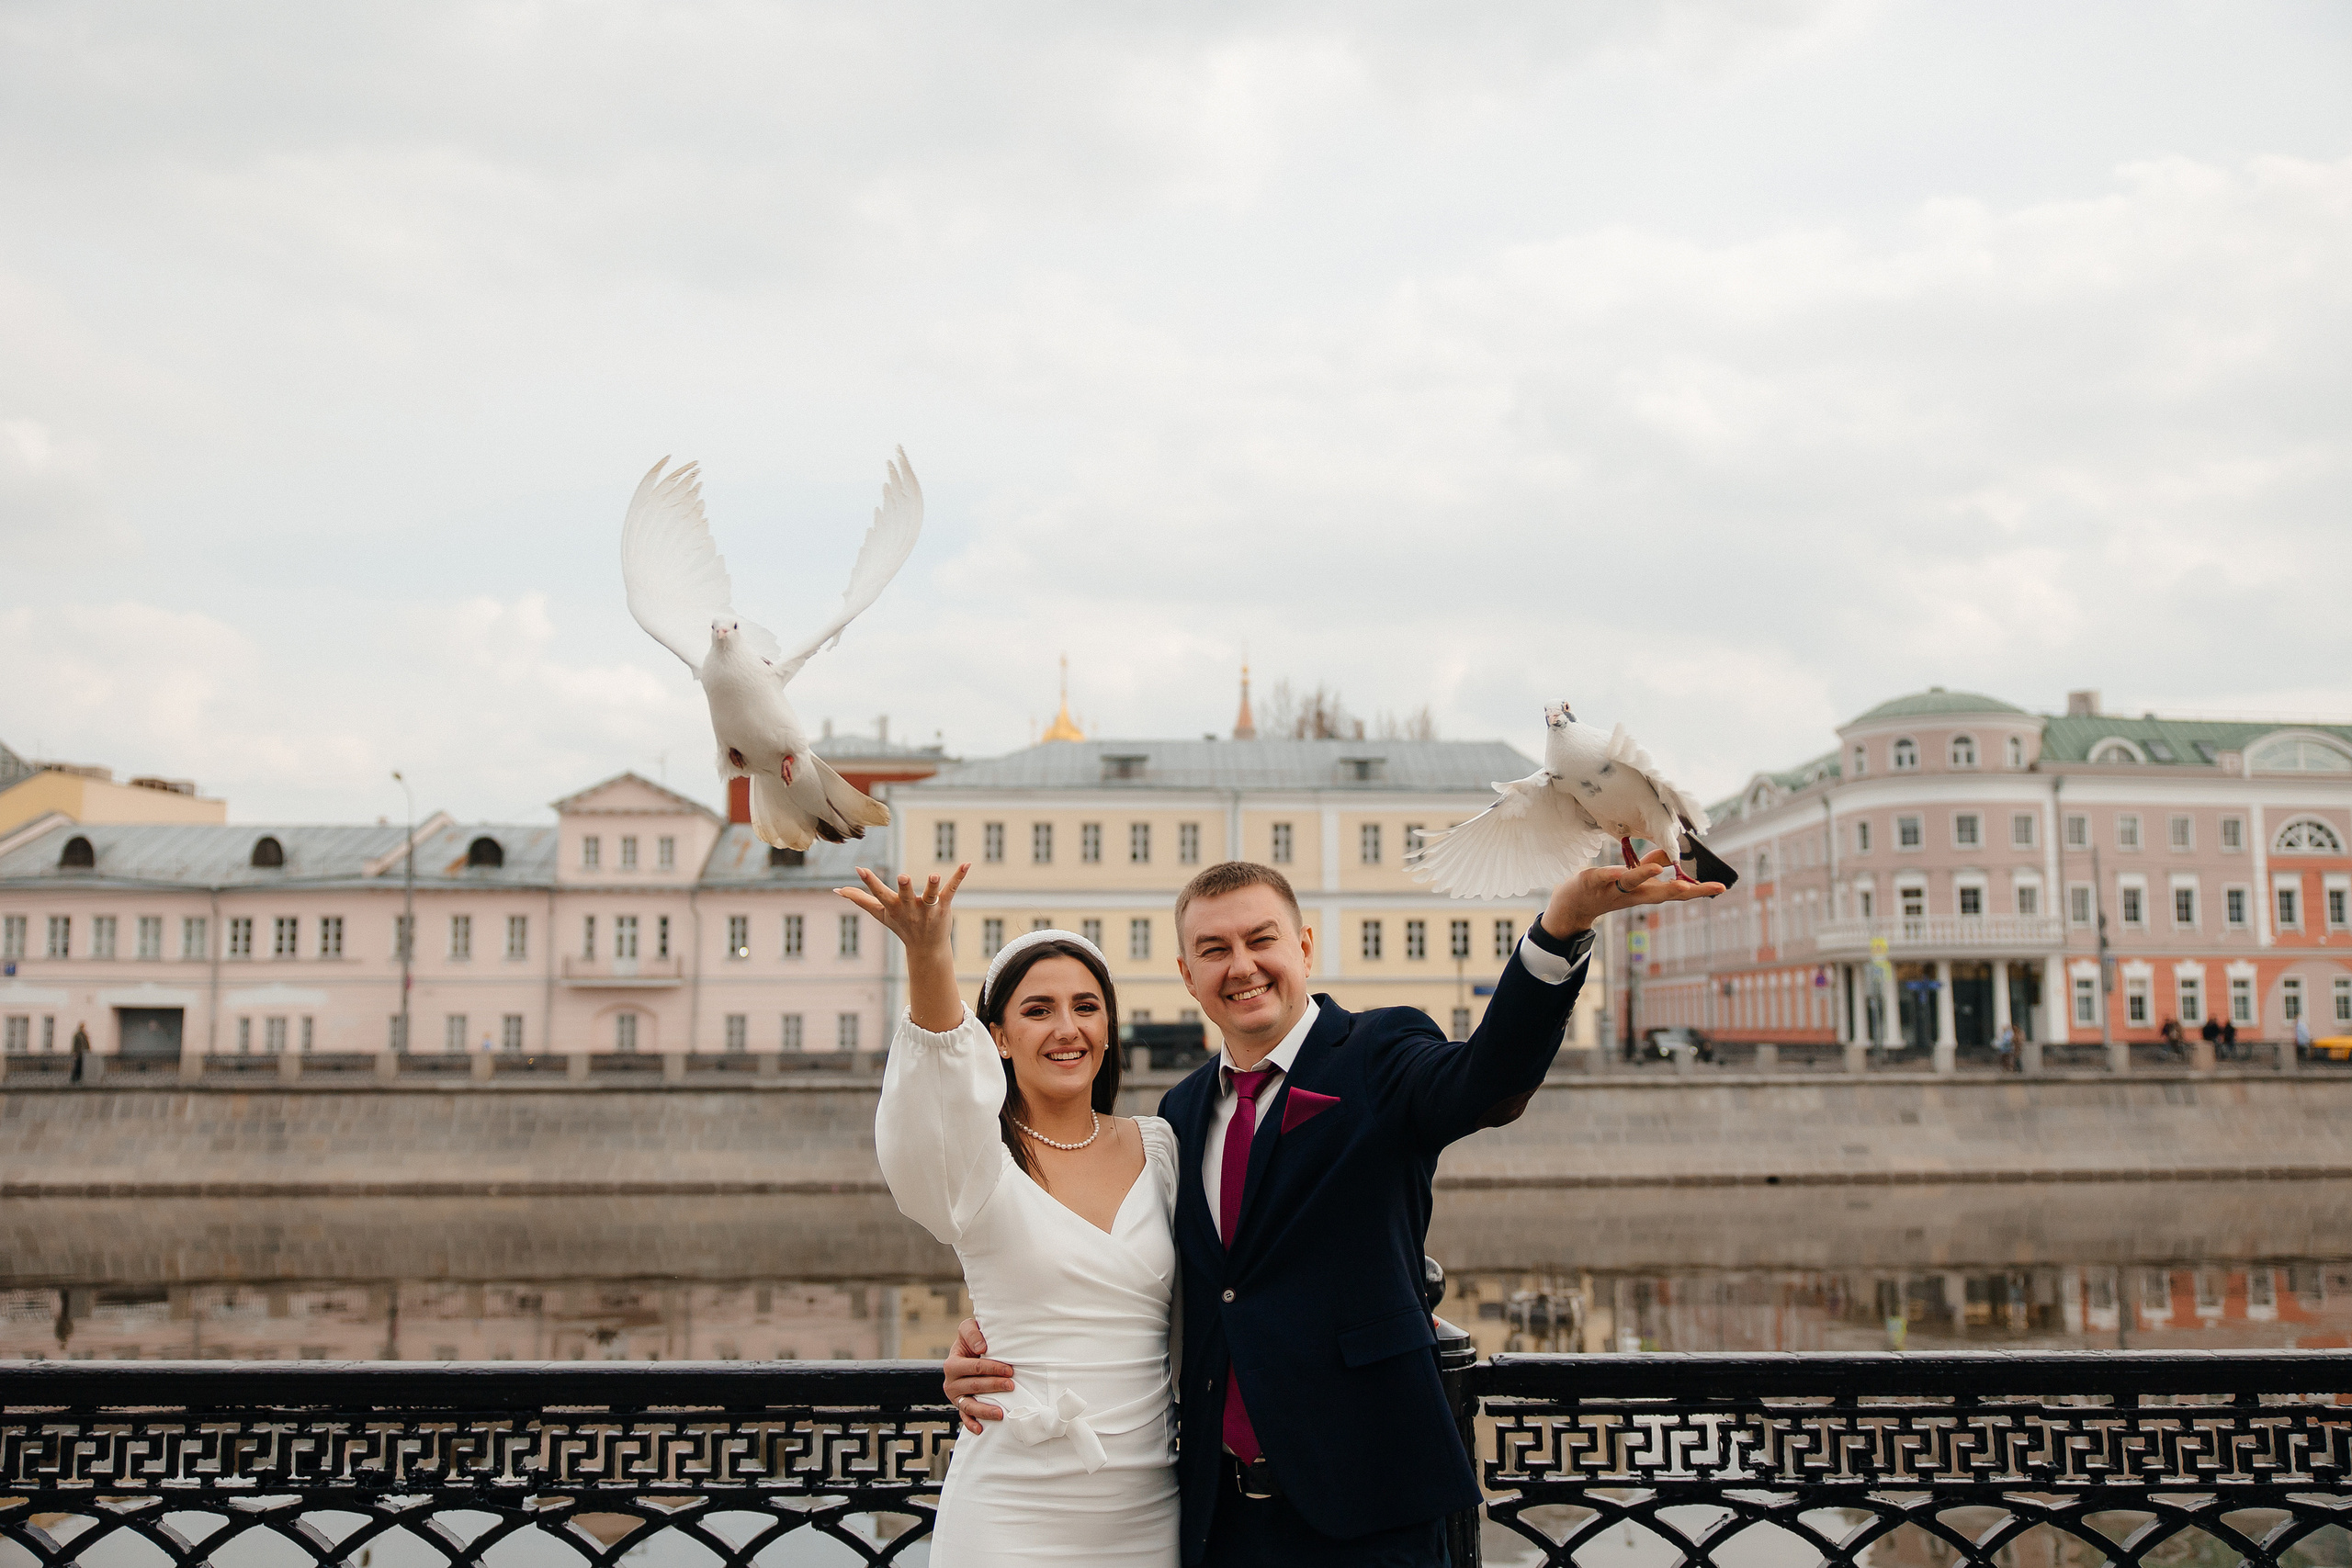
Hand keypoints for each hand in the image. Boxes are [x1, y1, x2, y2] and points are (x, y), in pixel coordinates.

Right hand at [837, 864, 968, 955]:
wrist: (926, 948)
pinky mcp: (944, 906)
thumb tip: (836, 890)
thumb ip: (859, 900)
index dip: (870, 882)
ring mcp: (928, 908)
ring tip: (934, 875)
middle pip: (906, 896)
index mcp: (893, 907)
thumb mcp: (879, 914)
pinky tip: (966, 864)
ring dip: (933, 885)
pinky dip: (958, 877)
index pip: (879, 893)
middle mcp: (910, 908)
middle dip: (905, 887)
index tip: (860, 869)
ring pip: (931, 895)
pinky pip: (951, 890)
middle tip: (903, 877)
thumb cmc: (901, 926)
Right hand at [941, 1316, 1013, 1434]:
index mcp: (952, 1364)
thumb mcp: (968, 1328)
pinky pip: (964, 1418)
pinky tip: (981, 1430)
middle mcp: (950, 1382)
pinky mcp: (959, 1407)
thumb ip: (972, 1332)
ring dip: (985, 1410)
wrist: (969, 1352)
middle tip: (1012, 1385)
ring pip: (969, 1406)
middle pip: (974, 1386)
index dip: (993, 1368)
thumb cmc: (972, 1340)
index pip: (974, 1368)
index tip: (1009, 1370)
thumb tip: (981, 1349)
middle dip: (994, 1386)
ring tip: (1001, 1413)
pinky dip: (971, 1425)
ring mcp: (955, 1397)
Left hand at [1543, 848, 1721, 936]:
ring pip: (1630, 883)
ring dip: (1645, 877)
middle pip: (1658, 893)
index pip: (1675, 892)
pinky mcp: (1590, 882)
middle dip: (1679, 890)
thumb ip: (1653, 864)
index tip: (1721, 887)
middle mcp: (1631, 893)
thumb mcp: (1633, 877)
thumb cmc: (1606, 889)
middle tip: (1696, 889)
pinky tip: (1616, 871)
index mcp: (1645, 892)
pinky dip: (1609, 874)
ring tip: (1659, 871)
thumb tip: (1673, 855)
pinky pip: (1600, 877)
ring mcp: (1610, 889)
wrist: (1571, 906)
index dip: (1698, 890)